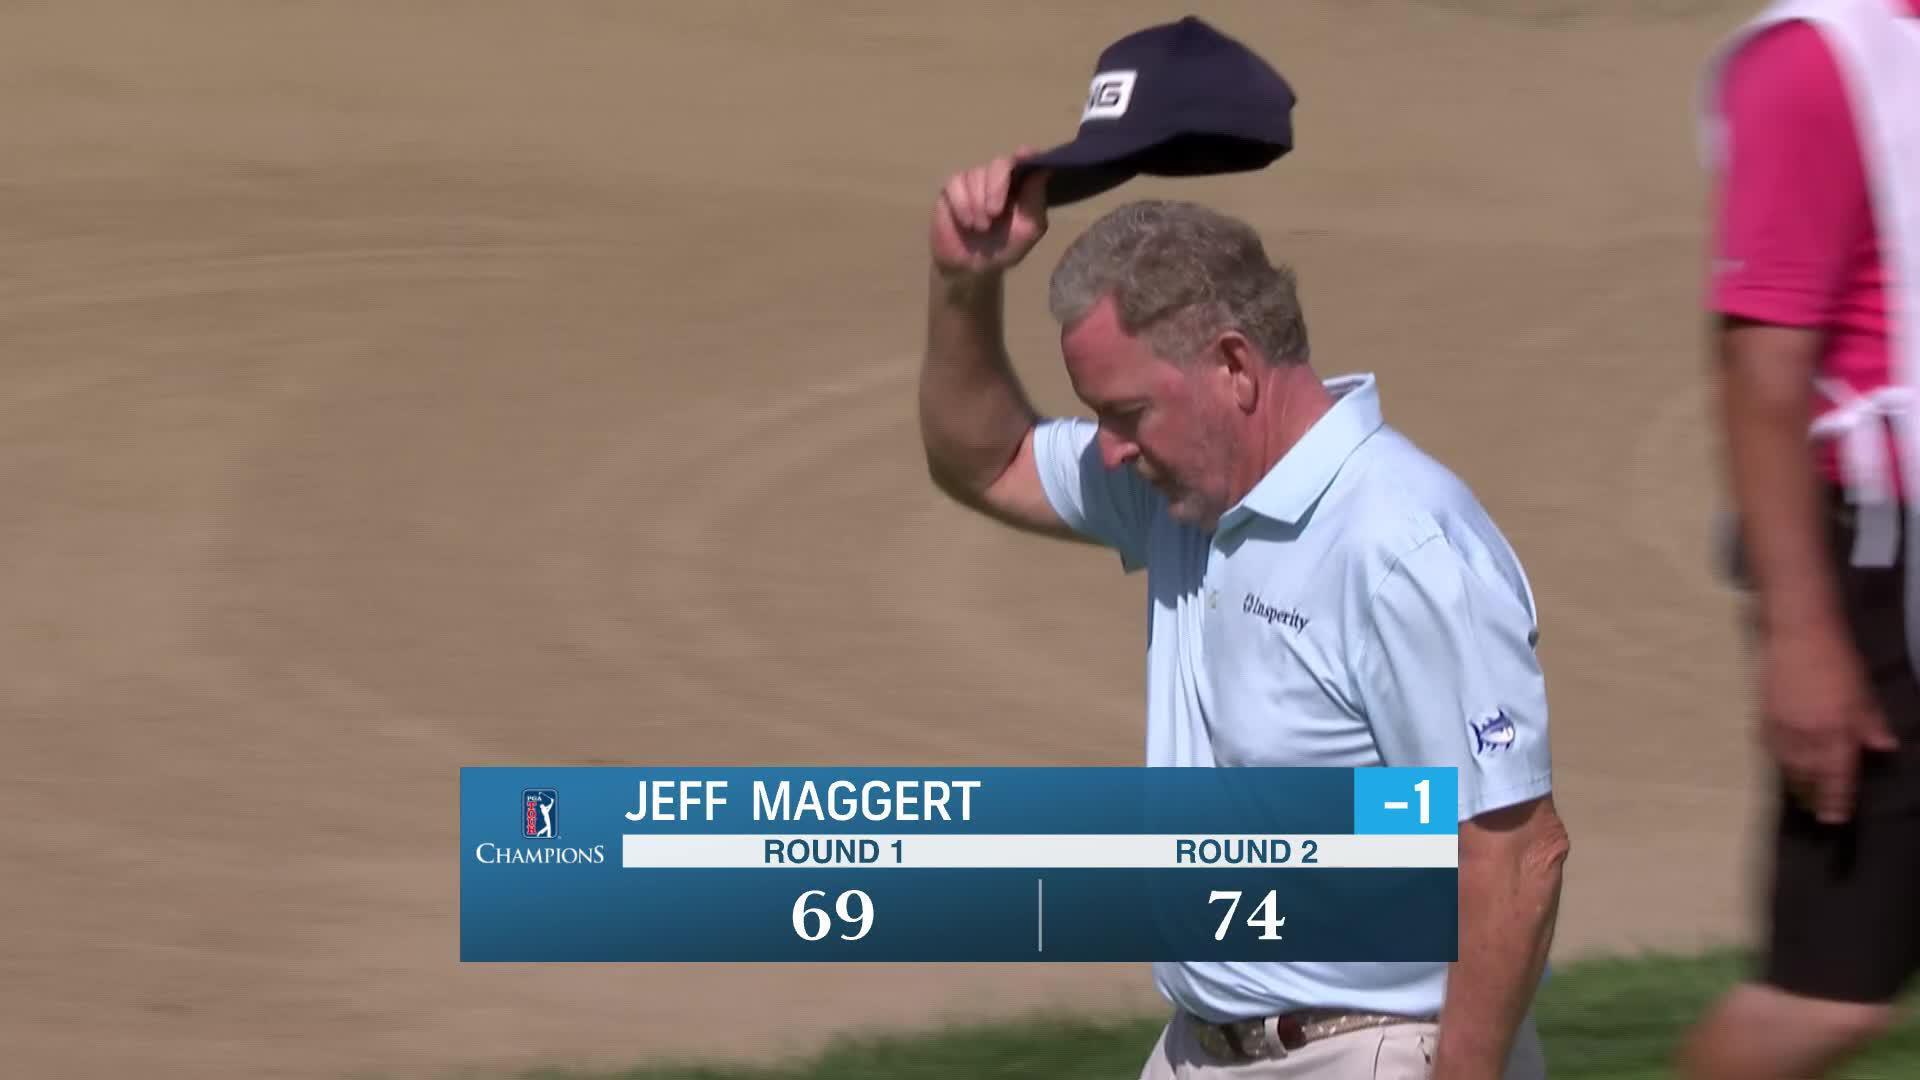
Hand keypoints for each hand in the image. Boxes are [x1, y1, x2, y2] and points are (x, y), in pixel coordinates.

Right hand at [929, 150, 1050, 278]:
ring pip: (975, 175)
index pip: (1025, 159)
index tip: (1023, 155)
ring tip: (980, 227)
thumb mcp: (1028, 229)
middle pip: (999, 163)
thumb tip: (1045, 169)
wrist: (971, 267)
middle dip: (996, 187)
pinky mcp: (952, 188)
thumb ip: (1035, 200)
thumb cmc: (1004, 248)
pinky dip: (962, 204)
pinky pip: (955, 183)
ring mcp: (973, 180)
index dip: (1026, 154)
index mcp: (1020, 184)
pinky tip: (966, 222)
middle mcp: (997, 177)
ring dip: (978, 204)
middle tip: (994, 214)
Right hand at [1760, 621, 1897, 824]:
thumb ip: (1872, 723)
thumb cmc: (1838, 660)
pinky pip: (1772, 748)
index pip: (1837, 776)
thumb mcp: (1863, 692)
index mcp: (1837, 730)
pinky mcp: (1765, 715)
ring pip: (1788, 765)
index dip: (1837, 800)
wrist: (1798, 634)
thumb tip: (1885, 747)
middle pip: (1809, 776)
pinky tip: (1783, 763)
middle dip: (1813, 796)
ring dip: (1795, 782)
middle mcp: (1808, 735)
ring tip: (1801, 795)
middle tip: (1818, 812)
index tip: (1835, 819)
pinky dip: (1779, 760)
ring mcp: (1783, 726)